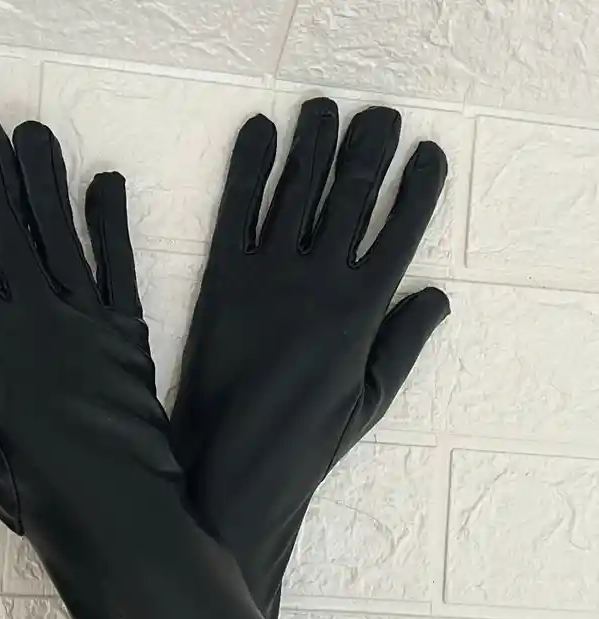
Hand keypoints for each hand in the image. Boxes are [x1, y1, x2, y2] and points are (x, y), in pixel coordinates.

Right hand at [0, 108, 177, 551]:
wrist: (121, 516)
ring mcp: (91, 323)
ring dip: (44, 180)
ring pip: (61, 234)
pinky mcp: (131, 336)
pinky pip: (120, 267)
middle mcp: (42, 318)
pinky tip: (105, 180)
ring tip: (30, 130)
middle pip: (8, 229)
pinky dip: (113, 223)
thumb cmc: (37, 490)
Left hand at [173, 99, 447, 613]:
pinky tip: (259, 132)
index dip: (418, 186)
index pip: (401, 230)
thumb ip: (403, 342)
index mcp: (362, 313)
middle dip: (369, 147)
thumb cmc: (303, 444)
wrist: (227, 468)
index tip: (426, 151)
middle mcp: (318, 282)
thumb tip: (438, 293)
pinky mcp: (220, 280)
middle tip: (377, 115)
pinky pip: (236, 210)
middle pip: (351, 194)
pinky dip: (248, 167)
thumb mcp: (370, 401)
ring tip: (322, 109)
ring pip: (297, 189)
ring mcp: (267, 277)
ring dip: (313, 142)